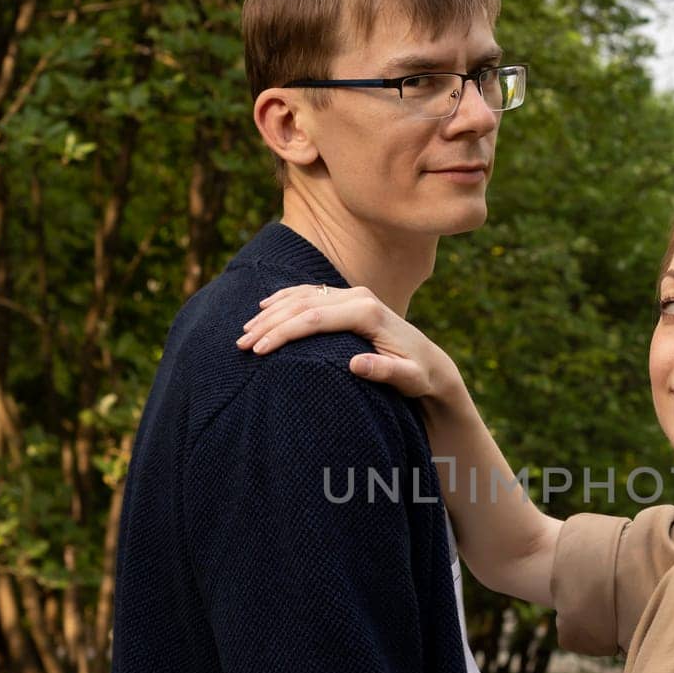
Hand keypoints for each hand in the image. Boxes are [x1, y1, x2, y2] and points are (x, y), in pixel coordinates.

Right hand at [235, 283, 462, 403]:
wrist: (431, 363)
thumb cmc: (419, 376)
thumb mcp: (408, 379)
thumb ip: (385, 371)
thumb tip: (356, 364)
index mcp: (369, 312)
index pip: (315, 318)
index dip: (284, 332)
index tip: (259, 350)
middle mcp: (359, 297)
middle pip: (303, 305)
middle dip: (269, 324)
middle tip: (242, 345)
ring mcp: (353, 294)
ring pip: (303, 296)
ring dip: (271, 312)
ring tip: (245, 332)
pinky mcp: (349, 298)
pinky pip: (310, 292)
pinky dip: (284, 299)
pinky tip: (264, 307)